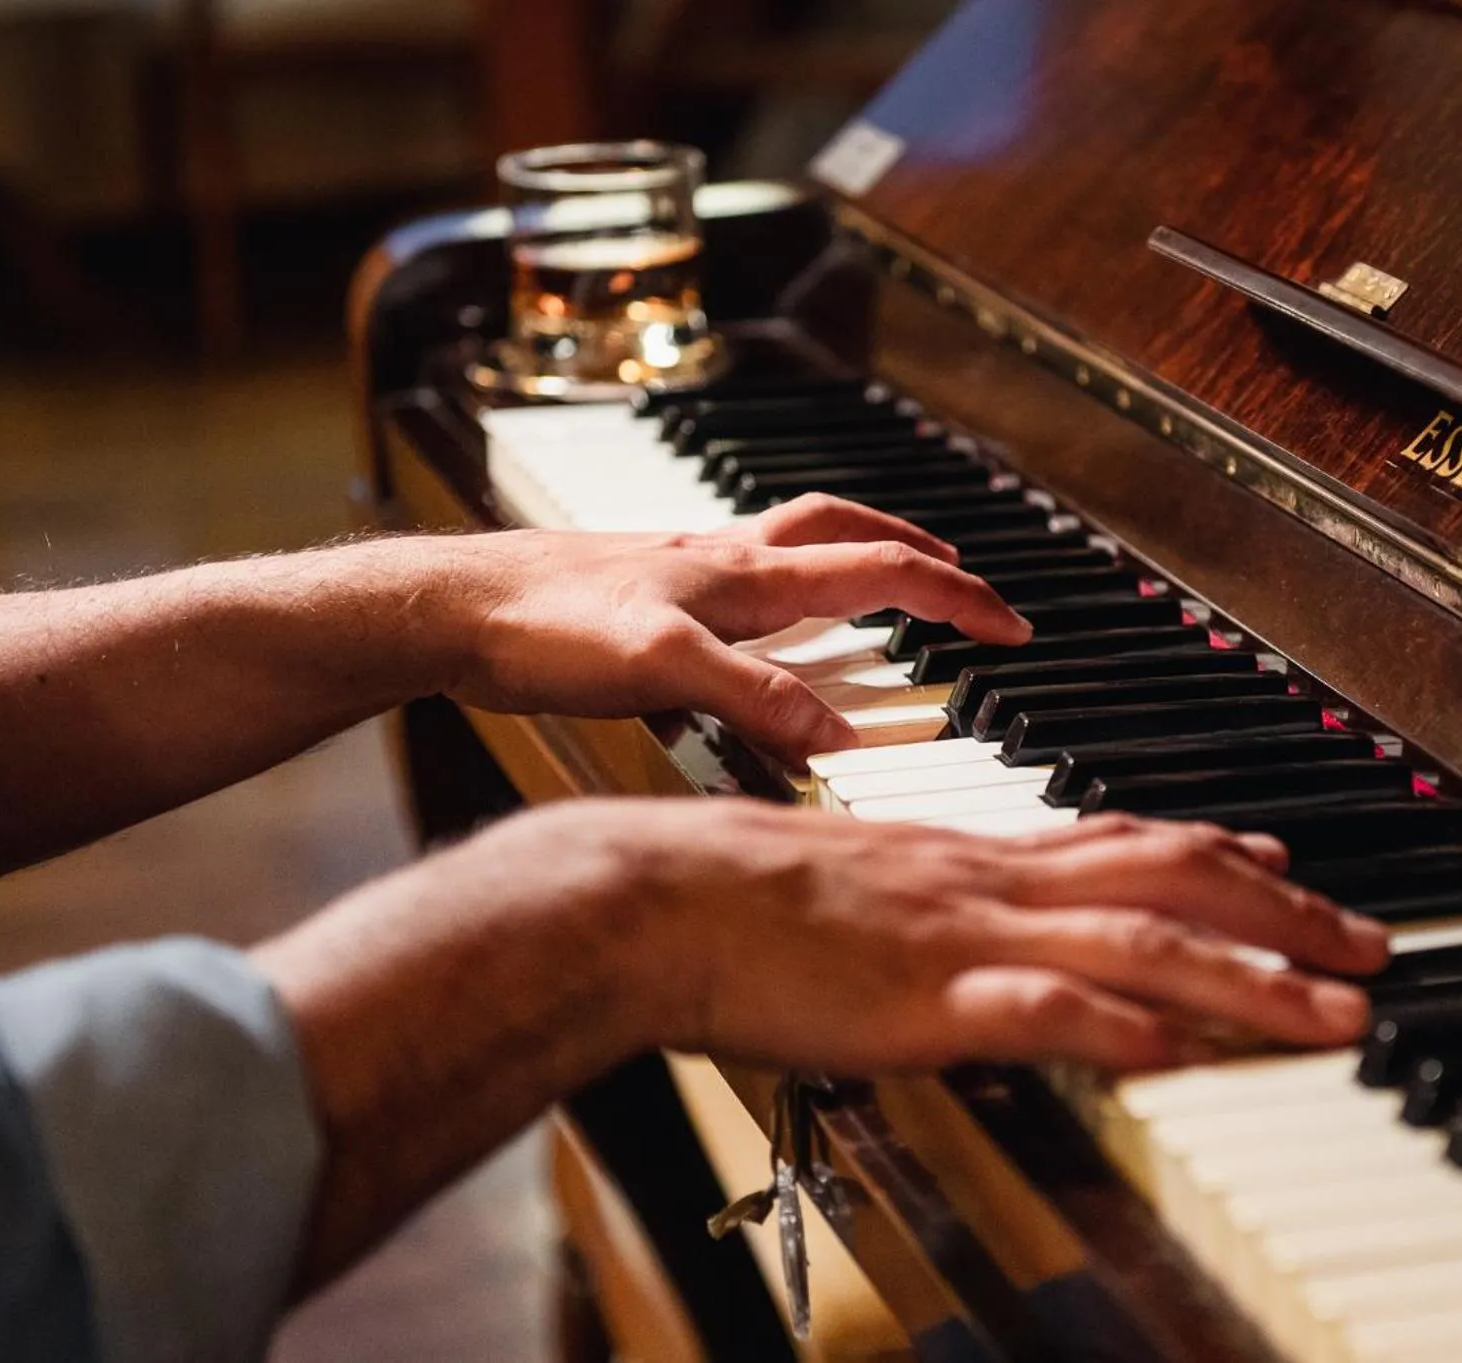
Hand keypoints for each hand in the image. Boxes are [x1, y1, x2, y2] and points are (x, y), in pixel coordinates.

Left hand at [435, 496, 1030, 762]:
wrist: (448, 609)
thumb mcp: (662, 672)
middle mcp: (725, 561)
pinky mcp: (647, 592)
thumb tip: (844, 736)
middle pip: (847, 528)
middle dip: (918, 546)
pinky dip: (781, 587)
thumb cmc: (542, 628)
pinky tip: (762, 626)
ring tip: (884, 581)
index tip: (1014, 627)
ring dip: (855, 551)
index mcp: (748, 576)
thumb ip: (757, 701)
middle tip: (963, 576)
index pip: (883, 572)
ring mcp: (685, 572)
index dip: (958, 598)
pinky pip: (741, 574)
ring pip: (794, 541)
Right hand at [471, 798, 1390, 1071]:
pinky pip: (1041, 1008)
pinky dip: (1122, 1026)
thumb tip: (985, 944)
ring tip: (1339, 1008)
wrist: (649, 891)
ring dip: (1251, 978)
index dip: (1220, 861)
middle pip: (1170, 885)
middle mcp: (991, 881)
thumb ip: (935, 912)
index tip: (1289, 872)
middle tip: (1370, 943)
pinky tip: (1187, 1049)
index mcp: (972, 857)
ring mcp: (965, 935)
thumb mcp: (859, 892)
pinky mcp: (924, 995)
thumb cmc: (735, 899)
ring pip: (1139, 945)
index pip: (1125, 844)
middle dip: (1285, 917)